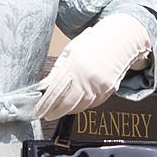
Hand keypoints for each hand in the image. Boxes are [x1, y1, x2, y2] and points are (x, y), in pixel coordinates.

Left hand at [35, 13, 151, 119]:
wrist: (117, 41)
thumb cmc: (91, 44)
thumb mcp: (69, 53)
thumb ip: (55, 72)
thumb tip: (43, 87)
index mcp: (74, 66)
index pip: (56, 92)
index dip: (46, 105)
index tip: (39, 112)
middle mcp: (87, 77)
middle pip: (68, 103)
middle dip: (55, 112)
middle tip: (47, 115)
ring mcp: (99, 85)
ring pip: (80, 106)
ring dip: (68, 110)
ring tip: (59, 109)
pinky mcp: (108, 90)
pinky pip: (92, 103)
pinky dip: (82, 105)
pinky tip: (75, 104)